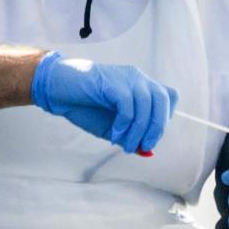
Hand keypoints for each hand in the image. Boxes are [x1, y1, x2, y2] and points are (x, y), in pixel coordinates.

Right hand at [30, 51, 178, 152]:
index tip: (150, 135)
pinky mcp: (112, 82)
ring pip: (147, 104)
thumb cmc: (85, 107)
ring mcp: (126, 77)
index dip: (165, 117)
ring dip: (139, 131)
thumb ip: (130, 135)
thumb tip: (147, 151)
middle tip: (144, 146)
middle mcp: (137, 78)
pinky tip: (114, 133)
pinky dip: (124, 124)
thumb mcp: (112, 126)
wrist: (58, 89)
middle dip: (157, 127)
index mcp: (141, 85)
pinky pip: (128, 105)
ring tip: (127, 146)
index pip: (170, 96)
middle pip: (163, 100)